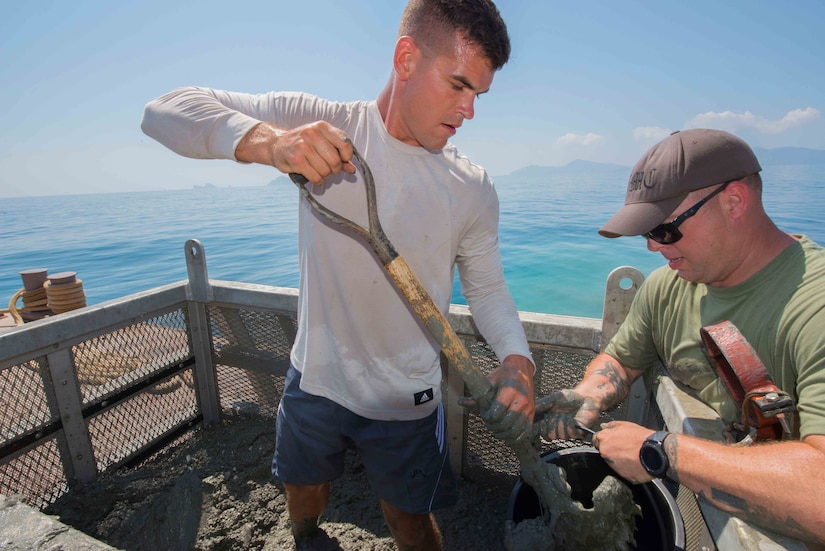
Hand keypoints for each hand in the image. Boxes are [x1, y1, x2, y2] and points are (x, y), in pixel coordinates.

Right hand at [236, 121, 355, 183]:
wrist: (276, 145)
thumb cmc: (303, 143)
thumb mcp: (321, 141)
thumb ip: (338, 153)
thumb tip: (352, 169)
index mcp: (322, 127)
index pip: (345, 143)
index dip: (347, 156)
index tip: (343, 160)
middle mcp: (313, 134)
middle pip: (336, 161)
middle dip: (334, 169)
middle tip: (328, 168)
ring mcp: (303, 146)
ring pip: (326, 171)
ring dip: (324, 175)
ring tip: (317, 169)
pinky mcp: (296, 160)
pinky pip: (316, 177)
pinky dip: (317, 180)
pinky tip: (311, 174)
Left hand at [459, 354, 534, 442]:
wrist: (521, 369)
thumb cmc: (503, 375)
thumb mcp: (489, 381)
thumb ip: (478, 395)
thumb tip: (462, 402)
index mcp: (510, 390)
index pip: (497, 413)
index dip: (488, 418)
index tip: (485, 415)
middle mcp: (521, 400)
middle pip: (505, 423)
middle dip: (494, 427)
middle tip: (489, 424)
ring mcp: (529, 407)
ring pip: (516, 430)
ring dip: (504, 434)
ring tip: (497, 431)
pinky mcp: (532, 413)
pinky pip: (526, 431)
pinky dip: (516, 438)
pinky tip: (508, 436)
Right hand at [532, 389, 600, 440]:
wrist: (586, 397)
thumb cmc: (569, 397)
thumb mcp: (552, 398)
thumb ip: (541, 404)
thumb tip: (529, 410)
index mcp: (549, 422)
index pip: (539, 432)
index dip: (538, 428)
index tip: (540, 421)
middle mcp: (557, 429)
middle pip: (548, 436)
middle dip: (551, 424)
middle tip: (555, 415)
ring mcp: (568, 432)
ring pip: (560, 436)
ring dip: (562, 423)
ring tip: (566, 415)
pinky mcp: (578, 433)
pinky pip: (570, 434)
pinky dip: (570, 425)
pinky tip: (572, 419)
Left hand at [591, 420, 654, 483]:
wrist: (656, 452)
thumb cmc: (641, 438)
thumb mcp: (625, 424)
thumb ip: (611, 425)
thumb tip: (603, 426)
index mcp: (604, 439)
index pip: (596, 440)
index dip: (604, 439)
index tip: (611, 440)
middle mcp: (605, 453)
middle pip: (604, 451)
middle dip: (612, 449)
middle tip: (625, 447)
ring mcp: (613, 465)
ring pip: (612, 462)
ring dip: (619, 459)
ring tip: (632, 455)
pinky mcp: (622, 475)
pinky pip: (622, 471)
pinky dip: (627, 468)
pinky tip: (635, 462)